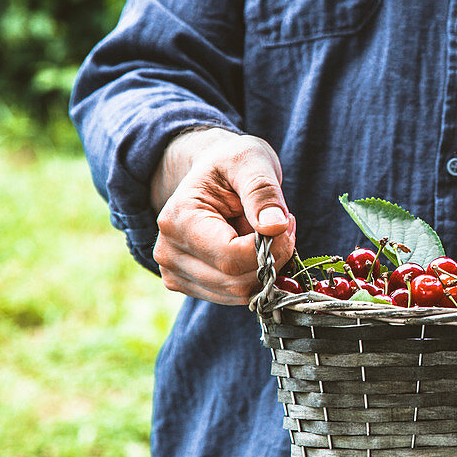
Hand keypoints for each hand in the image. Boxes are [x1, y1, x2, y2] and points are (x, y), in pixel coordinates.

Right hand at [151, 128, 295, 304]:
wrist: (214, 174)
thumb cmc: (232, 163)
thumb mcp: (251, 161)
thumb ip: (262, 190)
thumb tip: (275, 226)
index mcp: (178, 220)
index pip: (230, 257)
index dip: (270, 248)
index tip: (288, 221)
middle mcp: (168, 253)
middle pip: (236, 281)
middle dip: (273, 257)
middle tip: (284, 225)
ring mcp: (176, 274)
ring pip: (239, 293)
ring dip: (267, 267)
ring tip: (269, 231)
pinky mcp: (191, 286)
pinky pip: (236, 295)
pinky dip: (257, 275)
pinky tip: (256, 247)